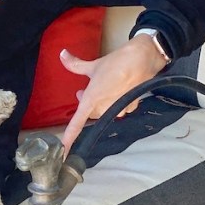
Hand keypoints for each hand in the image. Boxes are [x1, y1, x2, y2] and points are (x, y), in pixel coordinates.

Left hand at [59, 34, 168, 154]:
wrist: (142, 59)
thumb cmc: (116, 62)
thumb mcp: (93, 65)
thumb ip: (74, 64)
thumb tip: (61, 54)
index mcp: (92, 99)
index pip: (77, 122)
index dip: (69, 137)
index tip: (63, 150)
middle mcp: (105, 108)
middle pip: (92, 114)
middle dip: (88, 104)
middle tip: (84, 90)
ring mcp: (119, 109)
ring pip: (105, 112)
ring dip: (102, 103)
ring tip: (102, 87)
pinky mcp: (131, 107)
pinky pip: (119, 109)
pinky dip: (116, 102)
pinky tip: (118, 90)